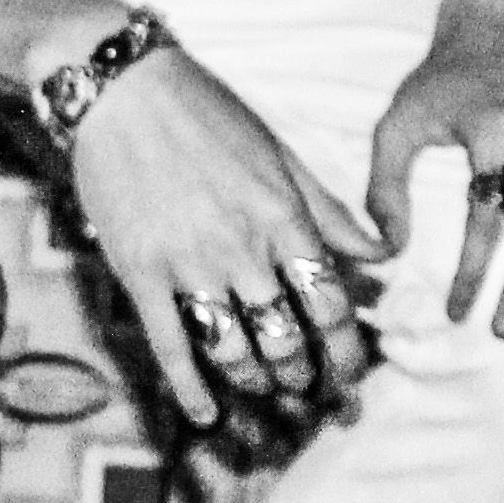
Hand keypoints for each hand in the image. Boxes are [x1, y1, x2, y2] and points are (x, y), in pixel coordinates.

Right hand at [57, 43, 381, 427]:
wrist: (120, 86)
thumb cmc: (205, 109)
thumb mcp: (281, 152)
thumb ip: (330, 209)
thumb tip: (384, 253)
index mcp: (282, 216)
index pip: (330, 303)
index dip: (347, 349)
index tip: (353, 372)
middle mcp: (241, 247)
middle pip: (286, 337)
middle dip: (304, 373)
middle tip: (310, 387)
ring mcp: (187, 263)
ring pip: (233, 349)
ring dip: (256, 380)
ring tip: (265, 387)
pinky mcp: (138, 271)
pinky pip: (168, 344)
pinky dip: (189, 387)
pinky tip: (205, 415)